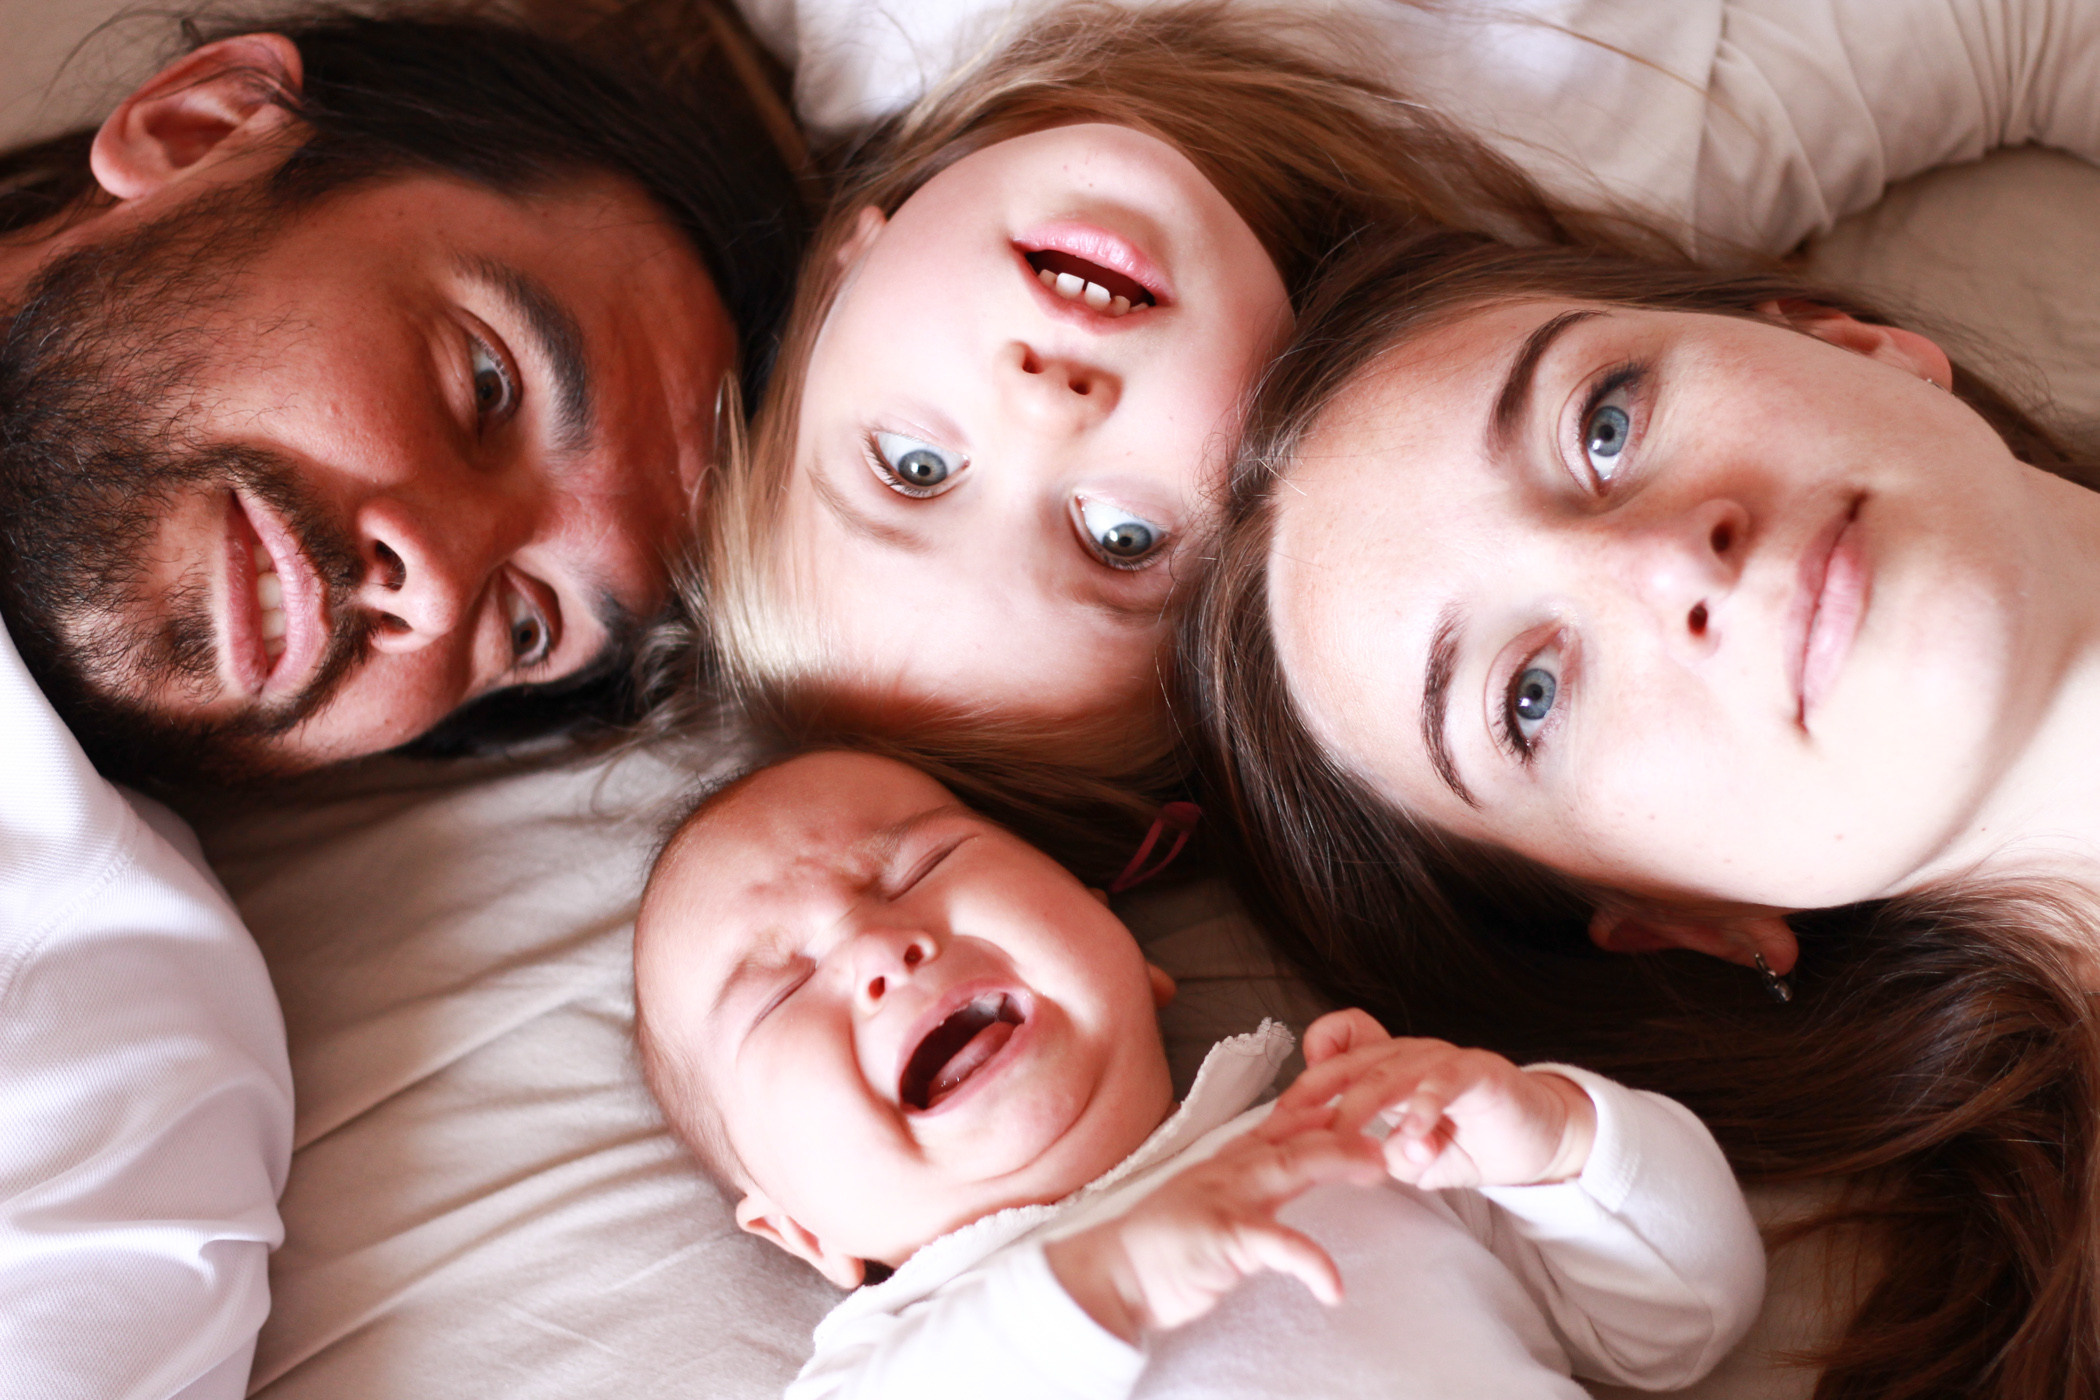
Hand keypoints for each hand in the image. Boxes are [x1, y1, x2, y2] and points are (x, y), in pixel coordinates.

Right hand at [1044, 1124, 1384, 1342]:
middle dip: (1346, 1129)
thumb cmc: (1164, 1245)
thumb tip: (1286, 1173)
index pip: (1282, 1123)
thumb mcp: (1210, 1201)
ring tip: (1379, 1170)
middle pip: (1296, 1137)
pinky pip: (1278, 1246)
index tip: (1364, 1098)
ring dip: (1339, 1163)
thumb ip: (1248, 1186)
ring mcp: (1224, 1199)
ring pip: (1291, 1167)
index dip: (1324, 1108)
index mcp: (1228, 1162)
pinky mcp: (1223, 1238)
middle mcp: (1229, 1170)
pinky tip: (1333, 1286)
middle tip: (1389, 1129)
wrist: (1112, 1274)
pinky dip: (1311, 1263)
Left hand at [1266, 1009, 1595, 1190]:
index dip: (1302, 1082)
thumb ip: (1383, 1156)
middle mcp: (1406, 1053)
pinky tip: (1415, 1136)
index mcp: (1383, 1065)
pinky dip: (1426, 1108)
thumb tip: (1360, 1165)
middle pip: (1347, 1064)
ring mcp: (1440, 1058)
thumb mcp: (1412, 1156)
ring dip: (1363, 1109)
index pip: (1332, 1052)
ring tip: (1345, 1142)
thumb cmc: (1466, 1142)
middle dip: (1313, 1099)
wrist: (1534, 1139)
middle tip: (1289, 1136)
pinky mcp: (1478, 1070)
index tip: (1275, 1124)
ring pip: (1389, 1073)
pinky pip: (1445, 1082)